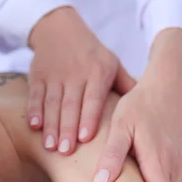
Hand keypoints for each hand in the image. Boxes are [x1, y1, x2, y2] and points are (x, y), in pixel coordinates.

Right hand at [27, 7, 135, 154]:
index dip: (88, 117)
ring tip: (50, 146)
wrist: (60, 30)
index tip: (85, 138)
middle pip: (71, 105)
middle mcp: (75, 74)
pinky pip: (35, 95)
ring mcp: (54, 75)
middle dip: (67, 128)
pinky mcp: (37, 76)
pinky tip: (34, 126)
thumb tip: (147, 110)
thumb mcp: (112, 64)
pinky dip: (34, 110)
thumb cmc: (92, 55)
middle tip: (66, 151)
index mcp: (97, 72)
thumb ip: (126, 85)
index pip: (93, 98)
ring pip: (52, 103)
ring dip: (51, 125)